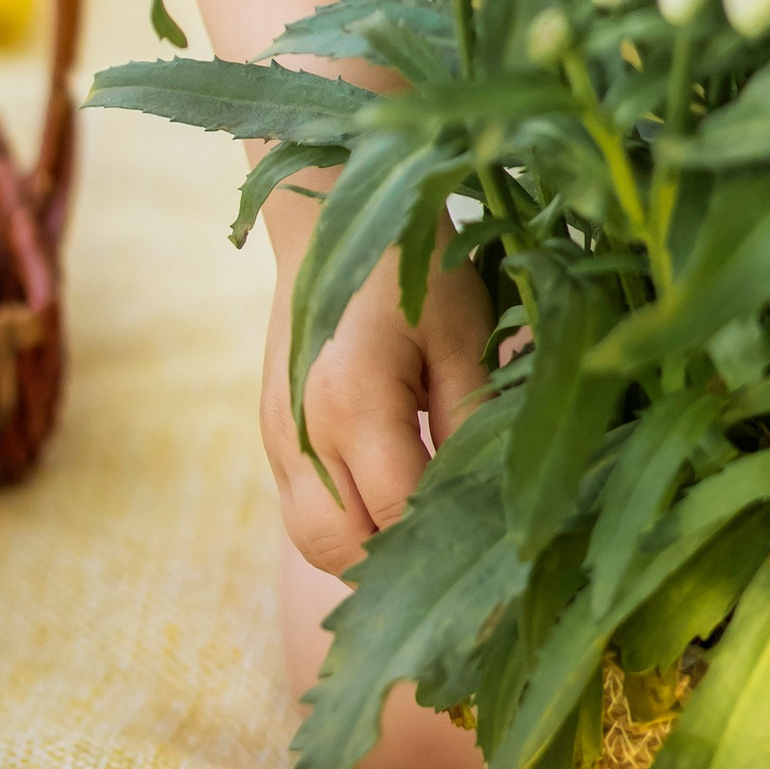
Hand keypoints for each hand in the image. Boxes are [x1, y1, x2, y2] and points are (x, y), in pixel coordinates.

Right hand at [259, 200, 493, 580]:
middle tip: (459, 541)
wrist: (329, 208)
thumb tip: (492, 496)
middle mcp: (300, 433)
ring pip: (315, 539)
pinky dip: (345, 518)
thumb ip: (471, 416)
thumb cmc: (407, 260)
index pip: (399, 515)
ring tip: (425, 522)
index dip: (448, 537)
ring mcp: (275, 436)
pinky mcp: (270, 431)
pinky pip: (303, 507)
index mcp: (352, 404)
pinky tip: (392, 490)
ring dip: (366, 546)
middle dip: (399, 560)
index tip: (499, 543)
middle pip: (343, 548)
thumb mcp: (461, 329)